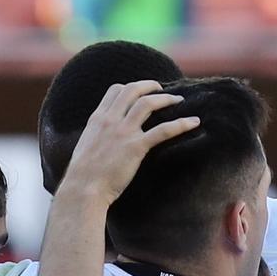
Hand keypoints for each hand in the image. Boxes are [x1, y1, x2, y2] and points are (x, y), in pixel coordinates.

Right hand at [60, 81, 200, 202]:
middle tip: (163, 89)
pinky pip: (163, 130)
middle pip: (133, 90)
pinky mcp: (136, 147)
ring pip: (148, 103)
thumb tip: (103, 139)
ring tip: (179, 101)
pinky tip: (194, 123)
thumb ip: (97, 136)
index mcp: (97, 119)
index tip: (141, 91)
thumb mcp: (86, 147)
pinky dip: (181, 124)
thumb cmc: (83, 176)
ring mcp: (123, 132)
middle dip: (150, 86)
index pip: (115, 91)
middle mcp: (110, 120)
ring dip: (167, 99)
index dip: (131, 87)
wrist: (83, 189)